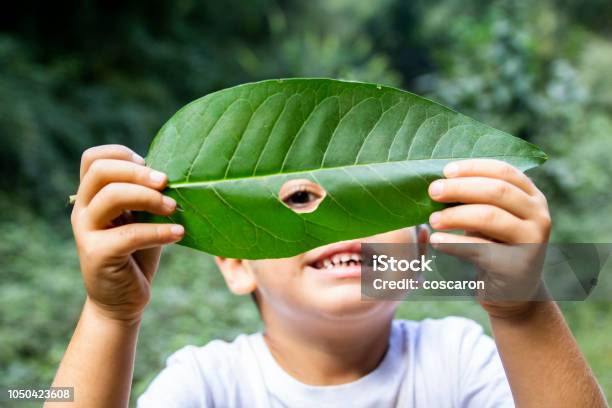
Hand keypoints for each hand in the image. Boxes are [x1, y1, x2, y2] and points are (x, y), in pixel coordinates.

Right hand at [71, 145, 184, 322]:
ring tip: (173, 207)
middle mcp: (83, 210)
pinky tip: (179, 234)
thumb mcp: (141, 219)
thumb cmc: (137, 254)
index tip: (149, 163)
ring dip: (149, 197)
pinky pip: (130, 234)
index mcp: (92, 197)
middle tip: (166, 182)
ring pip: (112, 196)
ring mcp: (86, 232)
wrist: (122, 300)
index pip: (93, 159)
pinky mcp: (97, 254)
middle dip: (138, 172)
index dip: (121, 153)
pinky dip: (159, 231)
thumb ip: (146, 197)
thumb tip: (174, 175)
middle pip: (101, 171)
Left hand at [427, 159, 551, 318]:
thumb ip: (474, 198)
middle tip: (433, 191)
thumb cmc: (493, 246)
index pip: (504, 171)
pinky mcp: (518, 266)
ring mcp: (532, 240)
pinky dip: (454, 243)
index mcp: (531, 196)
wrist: (512, 292)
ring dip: (455, 215)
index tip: (446, 171)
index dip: (473, 168)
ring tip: (432, 220)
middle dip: (460, 188)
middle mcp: (538, 215)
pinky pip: (480, 249)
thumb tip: (439, 182)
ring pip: (490, 217)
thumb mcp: (488, 217)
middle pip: (496, 191)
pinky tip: (436, 241)